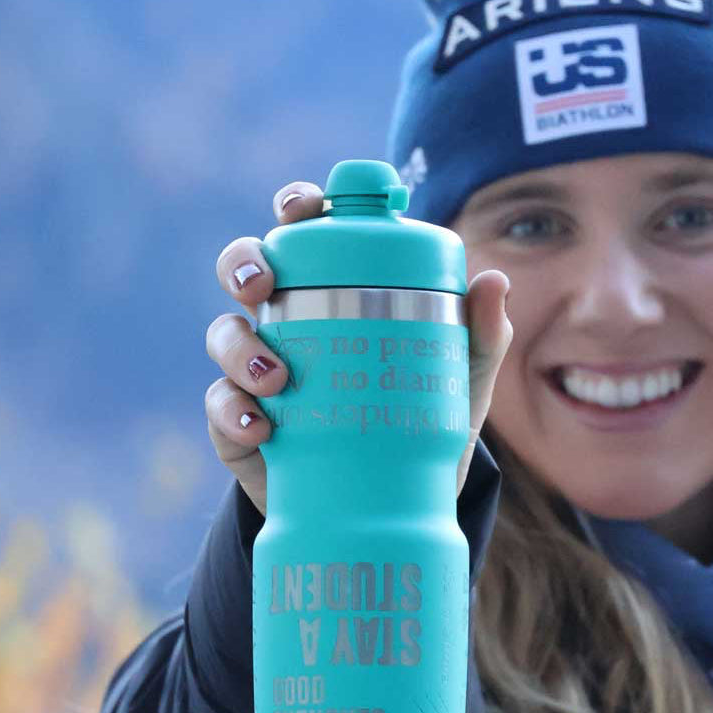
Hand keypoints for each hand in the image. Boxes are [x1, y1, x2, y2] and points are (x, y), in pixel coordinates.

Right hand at [205, 182, 512, 514]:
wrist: (382, 507)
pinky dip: (233, 412)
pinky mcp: (238, 422)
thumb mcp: (456, 382)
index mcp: (336, 292)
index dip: (296, 206)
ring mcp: (256, 370)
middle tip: (263, 284)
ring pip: (225, 334)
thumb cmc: (415, 423)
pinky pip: (220, 406)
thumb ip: (479, 335)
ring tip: (276, 377)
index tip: (299, 208)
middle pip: (246, 269)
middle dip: (244, 264)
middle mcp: (289, 320)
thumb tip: (493, 281)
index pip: (310, 234)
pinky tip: (260, 427)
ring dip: (241, 348)